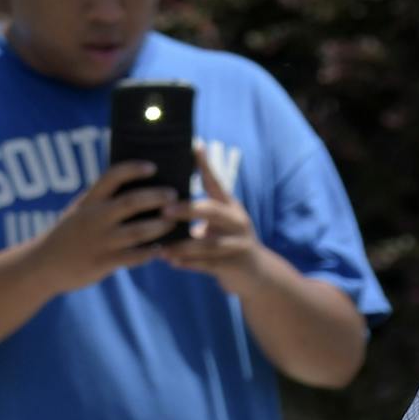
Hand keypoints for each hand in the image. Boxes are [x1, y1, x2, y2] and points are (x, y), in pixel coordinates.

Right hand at [29, 160, 179, 294]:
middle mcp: (94, 218)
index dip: (133, 169)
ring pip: (138, 231)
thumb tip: (134, 185)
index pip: (111, 177)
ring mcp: (99, 241)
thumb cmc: (68, 235)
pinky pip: (133, 257)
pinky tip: (161, 249)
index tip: (152, 167)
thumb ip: (101, 200)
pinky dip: (150, 253)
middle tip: (174, 195)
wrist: (41, 265)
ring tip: (173, 222)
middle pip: (131, 202)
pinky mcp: (102, 263)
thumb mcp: (79, 211)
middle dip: (156, 197)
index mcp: (88, 202)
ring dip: (160, 226)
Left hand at [160, 145, 264, 294]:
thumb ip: (200, 212)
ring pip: (209, 243)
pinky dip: (189, 264)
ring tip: (161, 248)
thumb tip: (163, 198)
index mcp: (230, 207)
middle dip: (187, 209)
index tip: (195, 146)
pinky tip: (171, 262)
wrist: (256, 273)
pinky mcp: (235, 264)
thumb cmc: (228, 243)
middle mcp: (237, 221)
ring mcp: (238, 243)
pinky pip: (209, 265)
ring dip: (183, 246)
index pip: (216, 182)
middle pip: (212, 211)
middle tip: (163, 210)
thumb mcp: (220, 223)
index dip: (205, 165)